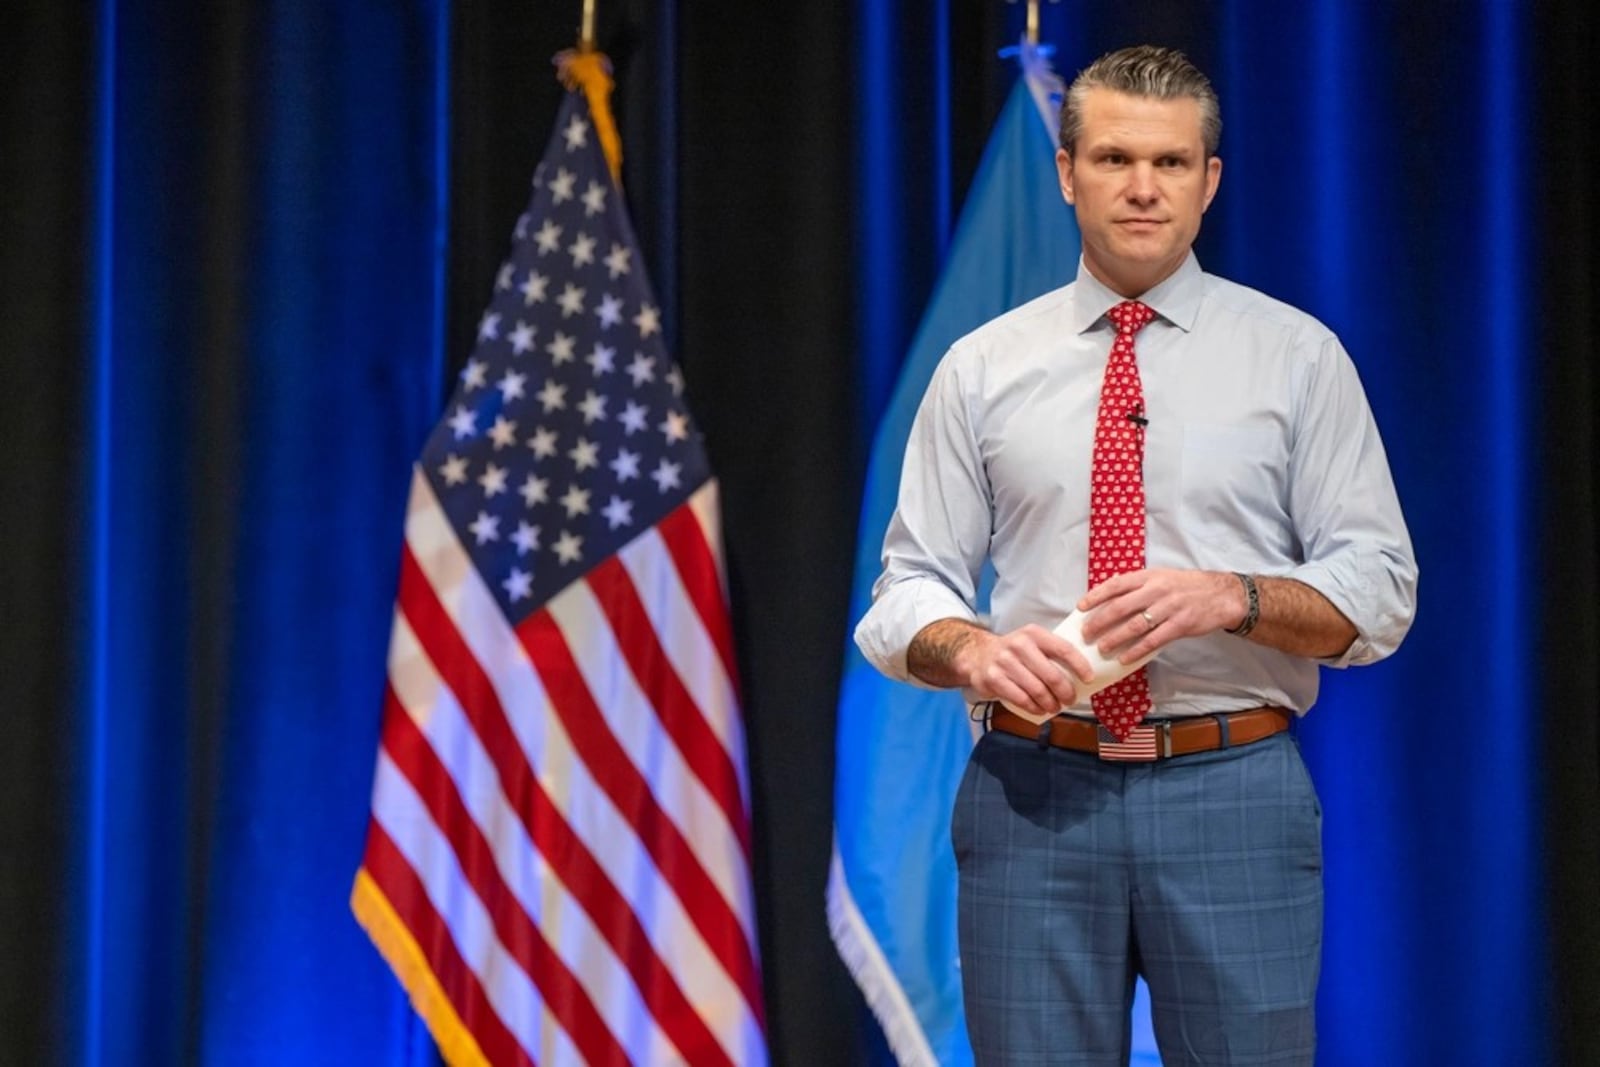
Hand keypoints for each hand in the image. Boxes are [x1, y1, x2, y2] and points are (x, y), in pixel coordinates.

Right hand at [948, 623, 1095, 719]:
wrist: (976, 654)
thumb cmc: (1014, 652)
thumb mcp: (1031, 642)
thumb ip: (1051, 653)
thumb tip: (1081, 675)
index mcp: (1033, 633)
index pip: (1063, 648)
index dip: (1080, 665)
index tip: (1089, 679)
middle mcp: (1018, 644)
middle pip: (1051, 674)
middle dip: (1065, 692)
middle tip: (1070, 700)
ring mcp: (1004, 661)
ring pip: (1037, 689)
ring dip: (1050, 703)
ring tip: (1055, 707)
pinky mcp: (993, 678)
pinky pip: (1020, 698)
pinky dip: (1033, 707)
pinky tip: (1039, 709)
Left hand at [1076, 569, 1244, 663]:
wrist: (1220, 594)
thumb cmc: (1185, 586)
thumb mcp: (1161, 577)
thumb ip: (1138, 586)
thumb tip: (1109, 598)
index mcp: (1149, 576)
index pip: (1116, 585)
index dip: (1096, 596)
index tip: (1080, 607)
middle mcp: (1156, 590)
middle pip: (1121, 607)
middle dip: (1100, 621)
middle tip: (1086, 634)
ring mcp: (1169, 608)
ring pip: (1134, 625)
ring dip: (1115, 638)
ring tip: (1101, 648)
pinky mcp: (1180, 625)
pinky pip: (1153, 640)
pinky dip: (1136, 651)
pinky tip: (1124, 658)